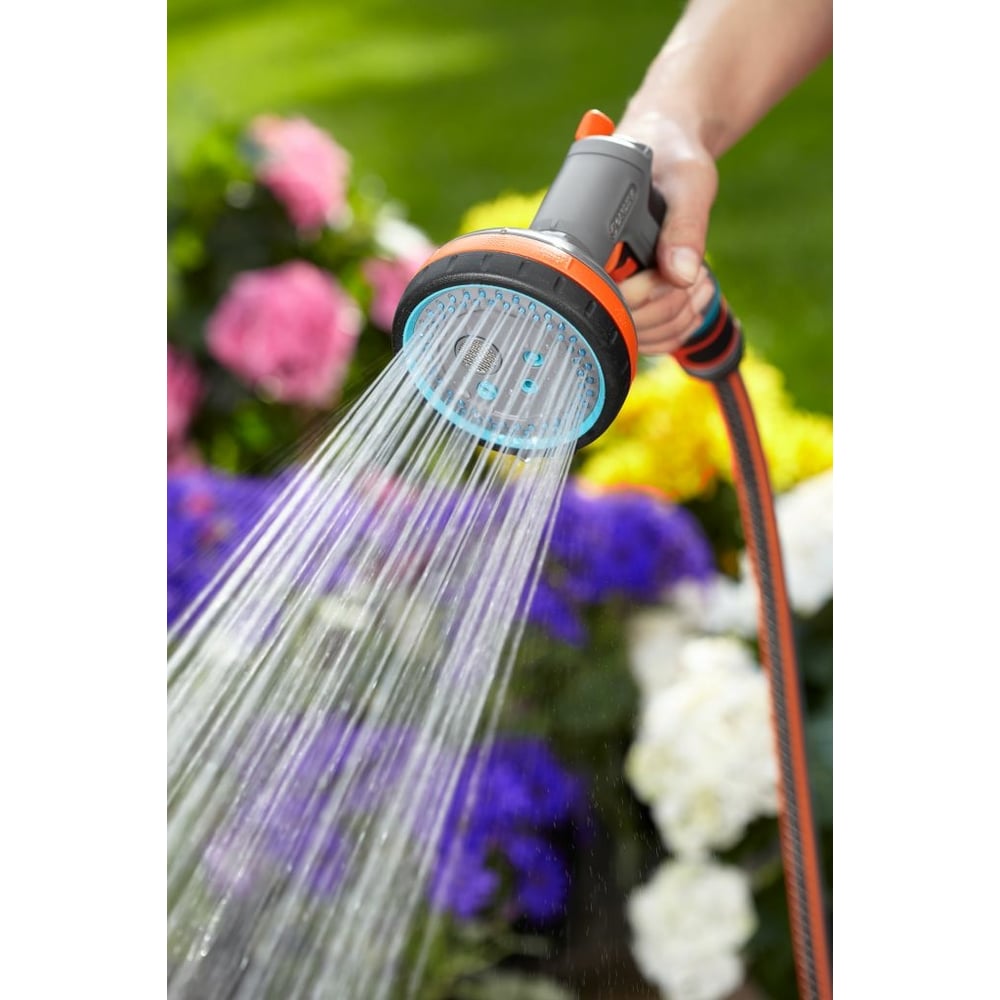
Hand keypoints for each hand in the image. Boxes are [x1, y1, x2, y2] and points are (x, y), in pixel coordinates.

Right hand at [615, 112, 719, 354]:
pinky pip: (647, 338)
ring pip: (638, 338)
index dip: (644, 296)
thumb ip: (684, 226)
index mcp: (589, 241)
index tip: (671, 272)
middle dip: (669, 306)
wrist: (668, 148)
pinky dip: (678, 326)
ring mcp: (609, 289)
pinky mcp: (628, 300)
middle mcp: (591, 270)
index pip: (605, 299)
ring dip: (678, 317)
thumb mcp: (687, 182)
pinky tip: (692, 295)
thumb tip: (681, 274)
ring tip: (698, 283)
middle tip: (695, 276)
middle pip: (624, 326)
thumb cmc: (672, 156)